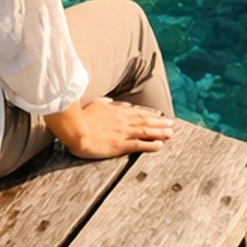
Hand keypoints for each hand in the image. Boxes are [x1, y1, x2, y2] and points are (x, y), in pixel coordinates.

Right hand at [44, 99, 174, 158]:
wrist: (75, 129)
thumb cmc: (79, 118)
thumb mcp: (92, 104)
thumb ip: (103, 103)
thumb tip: (109, 101)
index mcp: (115, 110)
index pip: (136, 112)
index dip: (148, 114)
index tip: (158, 115)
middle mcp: (122, 120)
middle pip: (145, 120)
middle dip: (160, 122)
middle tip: (172, 124)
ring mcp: (123, 132)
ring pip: (146, 130)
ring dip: (160, 131)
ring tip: (171, 132)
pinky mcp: (121, 144)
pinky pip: (140, 145)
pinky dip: (151, 144)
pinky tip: (160, 145)